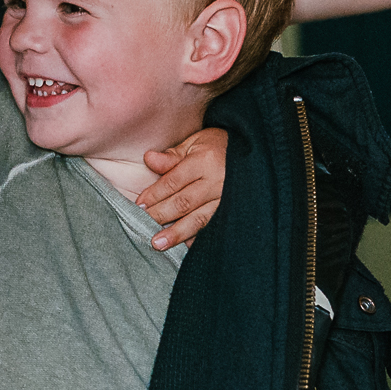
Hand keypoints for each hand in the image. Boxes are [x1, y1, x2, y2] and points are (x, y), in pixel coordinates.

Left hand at [137, 128, 229, 248]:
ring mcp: (226, 198)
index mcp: (204, 161)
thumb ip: (172, 155)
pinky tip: (185, 246)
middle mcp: (216, 181)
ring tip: (158, 243)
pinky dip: (199, 238)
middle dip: (161, 215)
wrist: (251, 153)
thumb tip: (148, 159)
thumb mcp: (195, 143)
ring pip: (198, 219)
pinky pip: (214, 227)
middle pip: (183, 202)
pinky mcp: (233, 211)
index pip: (173, 181)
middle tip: (142, 226)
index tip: (139, 205)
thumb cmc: (217, 146)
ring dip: (177, 233)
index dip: (154, 194)